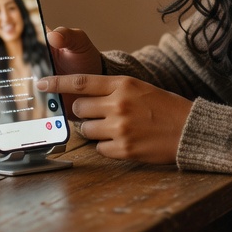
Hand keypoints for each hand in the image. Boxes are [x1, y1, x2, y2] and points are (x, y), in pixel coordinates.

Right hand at [0, 27, 104, 113]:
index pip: (3, 39)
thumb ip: (68, 36)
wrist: (97, 91)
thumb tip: (53, 35)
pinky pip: (10, 108)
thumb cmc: (86, 61)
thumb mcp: (79, 44)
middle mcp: (23, 65)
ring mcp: (24, 86)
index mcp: (31, 46)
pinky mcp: (30, 105)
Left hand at [37, 73, 192, 164]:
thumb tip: (81, 97)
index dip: (57, 83)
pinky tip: (124, 141)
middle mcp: (118, 105)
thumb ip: (112, 90)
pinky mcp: (124, 149)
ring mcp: (120, 128)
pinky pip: (99, 148)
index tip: (41, 83)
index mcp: (123, 85)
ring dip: (96, 130)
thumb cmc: (165, 107)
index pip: (80, 82)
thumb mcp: (139, 88)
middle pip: (79, 109)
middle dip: (84, 113)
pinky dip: (108, 146)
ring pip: (87, 130)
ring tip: (118, 128)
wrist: (189, 130)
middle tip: (99, 114)